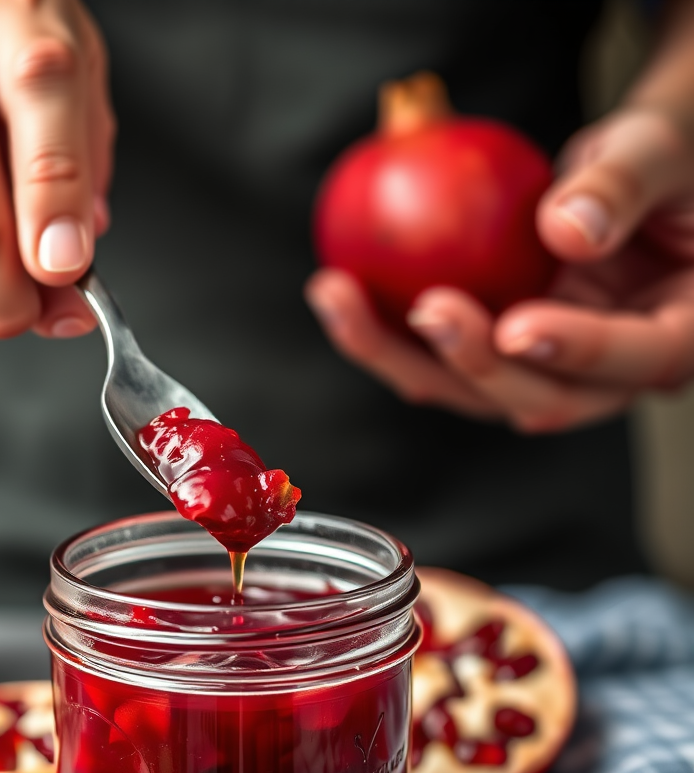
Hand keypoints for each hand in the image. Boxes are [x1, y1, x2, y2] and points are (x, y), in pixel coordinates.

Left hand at [305, 106, 693, 431]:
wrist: (623, 186)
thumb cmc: (655, 165)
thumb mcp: (656, 148)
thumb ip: (625, 184)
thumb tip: (567, 231)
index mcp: (675, 334)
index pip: (635, 357)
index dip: (576, 350)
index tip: (518, 327)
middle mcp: (608, 375)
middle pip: (542, 399)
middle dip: (477, 365)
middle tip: (426, 309)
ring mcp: (543, 374)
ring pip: (472, 392)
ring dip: (402, 357)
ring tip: (340, 299)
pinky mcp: (493, 360)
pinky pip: (438, 362)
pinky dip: (386, 336)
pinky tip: (339, 294)